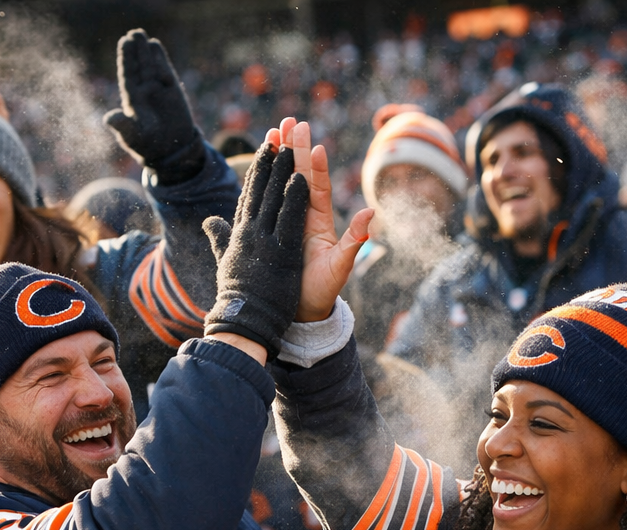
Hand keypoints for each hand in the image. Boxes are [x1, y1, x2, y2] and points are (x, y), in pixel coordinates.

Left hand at [103, 29, 201, 175]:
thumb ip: (122, 126)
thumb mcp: (132, 136)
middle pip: (138, 66)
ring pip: (150, 66)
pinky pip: (165, 71)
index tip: (124, 42)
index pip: (128, 74)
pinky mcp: (172, 91)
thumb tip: (109, 119)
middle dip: (135, 50)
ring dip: (146, 51)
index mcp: (132, 99)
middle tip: (133, 33)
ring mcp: (158, 89)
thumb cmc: (147, 145)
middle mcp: (144, 91)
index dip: (126, 58)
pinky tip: (155, 46)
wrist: (170, 151)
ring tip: (141, 35)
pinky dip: (160, 59)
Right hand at [201, 138, 306, 356]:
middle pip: (264, 187)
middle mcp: (251, 231)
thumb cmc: (238, 295)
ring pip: (276, 196)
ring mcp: (265, 240)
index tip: (265, 145)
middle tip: (279, 129)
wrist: (246, 322)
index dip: (260, 168)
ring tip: (291, 143)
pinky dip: (295, 198)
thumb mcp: (226, 261)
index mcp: (241, 232)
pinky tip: (301, 177)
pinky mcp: (281, 252)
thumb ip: (220, 238)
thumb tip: (209, 221)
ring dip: (284, 169)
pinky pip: (290, 219)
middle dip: (273, 157)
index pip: (252, 193)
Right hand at [271, 117, 373, 321]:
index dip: (316, 166)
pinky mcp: (271, 230)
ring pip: (280, 182)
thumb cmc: (323, 289)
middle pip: (298, 175)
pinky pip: (264, 201)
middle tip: (289, 121)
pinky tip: (256, 164)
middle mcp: (302, 216)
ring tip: (272, 132)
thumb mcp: (341, 264)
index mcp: (318, 221)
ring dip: (277, 157)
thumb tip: (371, 212)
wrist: (300, 310)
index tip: (316, 145)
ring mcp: (285, 221)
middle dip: (294, 148)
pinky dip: (261, 182)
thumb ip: (355, 238)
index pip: (317, 186)